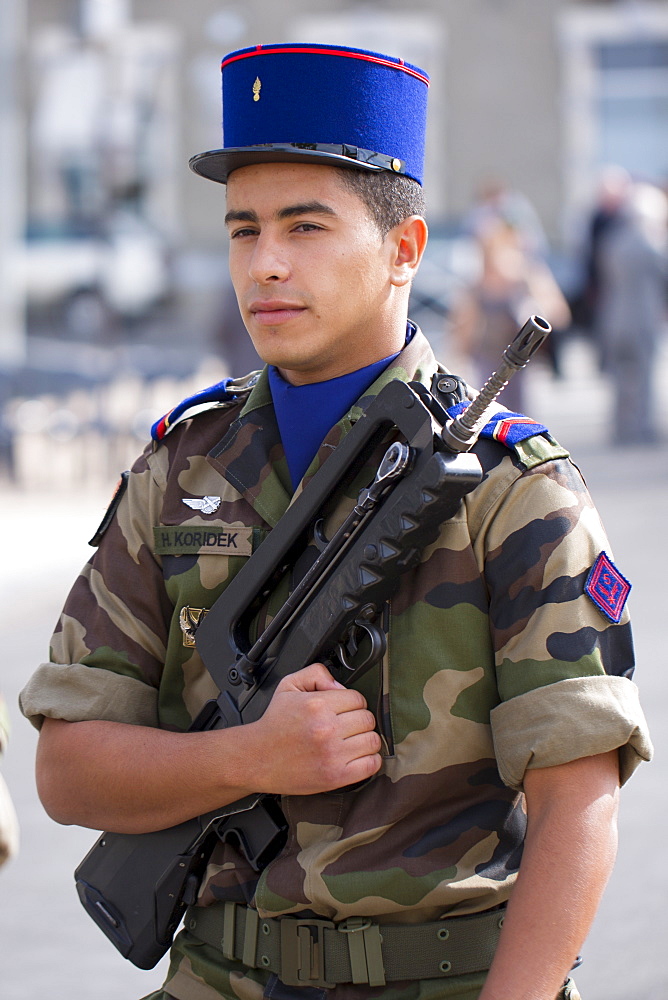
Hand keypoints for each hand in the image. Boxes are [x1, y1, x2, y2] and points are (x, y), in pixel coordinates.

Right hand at [248, 663, 381, 794]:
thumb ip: (316, 674)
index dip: (352, 703)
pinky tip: (356, 756)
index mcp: (317, 705)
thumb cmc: (274, 724)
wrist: (257, 758)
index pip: (358, 698)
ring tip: (351, 741)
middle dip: (359, 720)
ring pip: (372, 740)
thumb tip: (340, 685)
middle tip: (347, 726)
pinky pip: (371, 764)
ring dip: (365, 739)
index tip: (344, 710)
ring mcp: (332, 754)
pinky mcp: (335, 776)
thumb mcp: (288, 686)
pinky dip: (369, 760)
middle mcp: (326, 728)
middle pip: (367, 719)